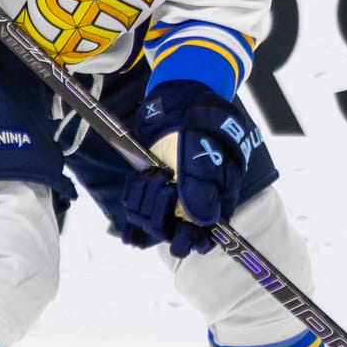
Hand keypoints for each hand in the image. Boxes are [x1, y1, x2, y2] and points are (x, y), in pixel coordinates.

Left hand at [118, 81, 255, 256]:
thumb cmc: (199, 125)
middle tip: (163, 190)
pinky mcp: (151, 189)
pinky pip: (141, 216)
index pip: (207, 235)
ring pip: (157, 224)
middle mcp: (193, 203)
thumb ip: (201, 185)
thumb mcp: (202, 151)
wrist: (177, 101)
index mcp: (215, 198)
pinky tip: (131, 234)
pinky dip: (135, 225)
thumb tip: (203, 222)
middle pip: (178, 233)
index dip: (193, 242)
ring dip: (148, 210)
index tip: (180, 245)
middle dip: (166, 221)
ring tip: (151, 180)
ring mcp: (171, 197)